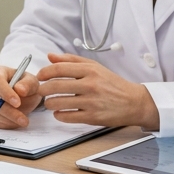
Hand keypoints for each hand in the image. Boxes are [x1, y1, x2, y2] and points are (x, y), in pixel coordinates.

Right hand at [0, 65, 42, 128]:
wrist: (19, 92)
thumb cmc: (23, 84)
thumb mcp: (31, 81)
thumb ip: (28, 84)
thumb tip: (20, 90)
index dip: (6, 93)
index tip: (18, 103)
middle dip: (10, 112)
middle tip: (24, 120)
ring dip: (9, 120)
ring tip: (22, 120)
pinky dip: (5, 124)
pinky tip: (14, 122)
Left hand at [37, 52, 159, 129]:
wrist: (134, 102)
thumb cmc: (113, 83)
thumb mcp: (95, 67)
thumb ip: (71, 60)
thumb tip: (50, 56)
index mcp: (90, 70)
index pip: (59, 69)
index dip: (44, 72)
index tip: (39, 76)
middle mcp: (90, 85)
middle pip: (55, 86)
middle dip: (42, 89)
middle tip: (40, 91)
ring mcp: (91, 102)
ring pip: (59, 102)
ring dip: (49, 103)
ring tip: (49, 102)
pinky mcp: (93, 117)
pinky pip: (68, 116)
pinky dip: (59, 115)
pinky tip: (59, 112)